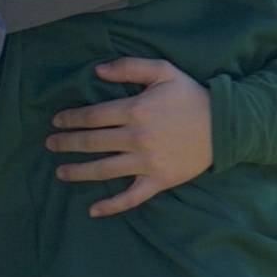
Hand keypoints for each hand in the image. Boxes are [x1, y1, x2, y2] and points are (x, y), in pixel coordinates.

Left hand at [48, 55, 212, 216]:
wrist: (226, 125)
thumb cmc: (192, 96)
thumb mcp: (163, 71)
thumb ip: (129, 67)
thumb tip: (97, 70)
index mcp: (136, 110)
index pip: (92, 116)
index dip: (70, 119)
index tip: (56, 121)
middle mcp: (137, 138)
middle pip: (91, 142)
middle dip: (66, 143)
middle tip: (50, 144)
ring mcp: (146, 162)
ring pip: (103, 170)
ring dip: (77, 172)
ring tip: (60, 172)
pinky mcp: (158, 181)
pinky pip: (131, 197)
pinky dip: (111, 206)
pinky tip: (92, 210)